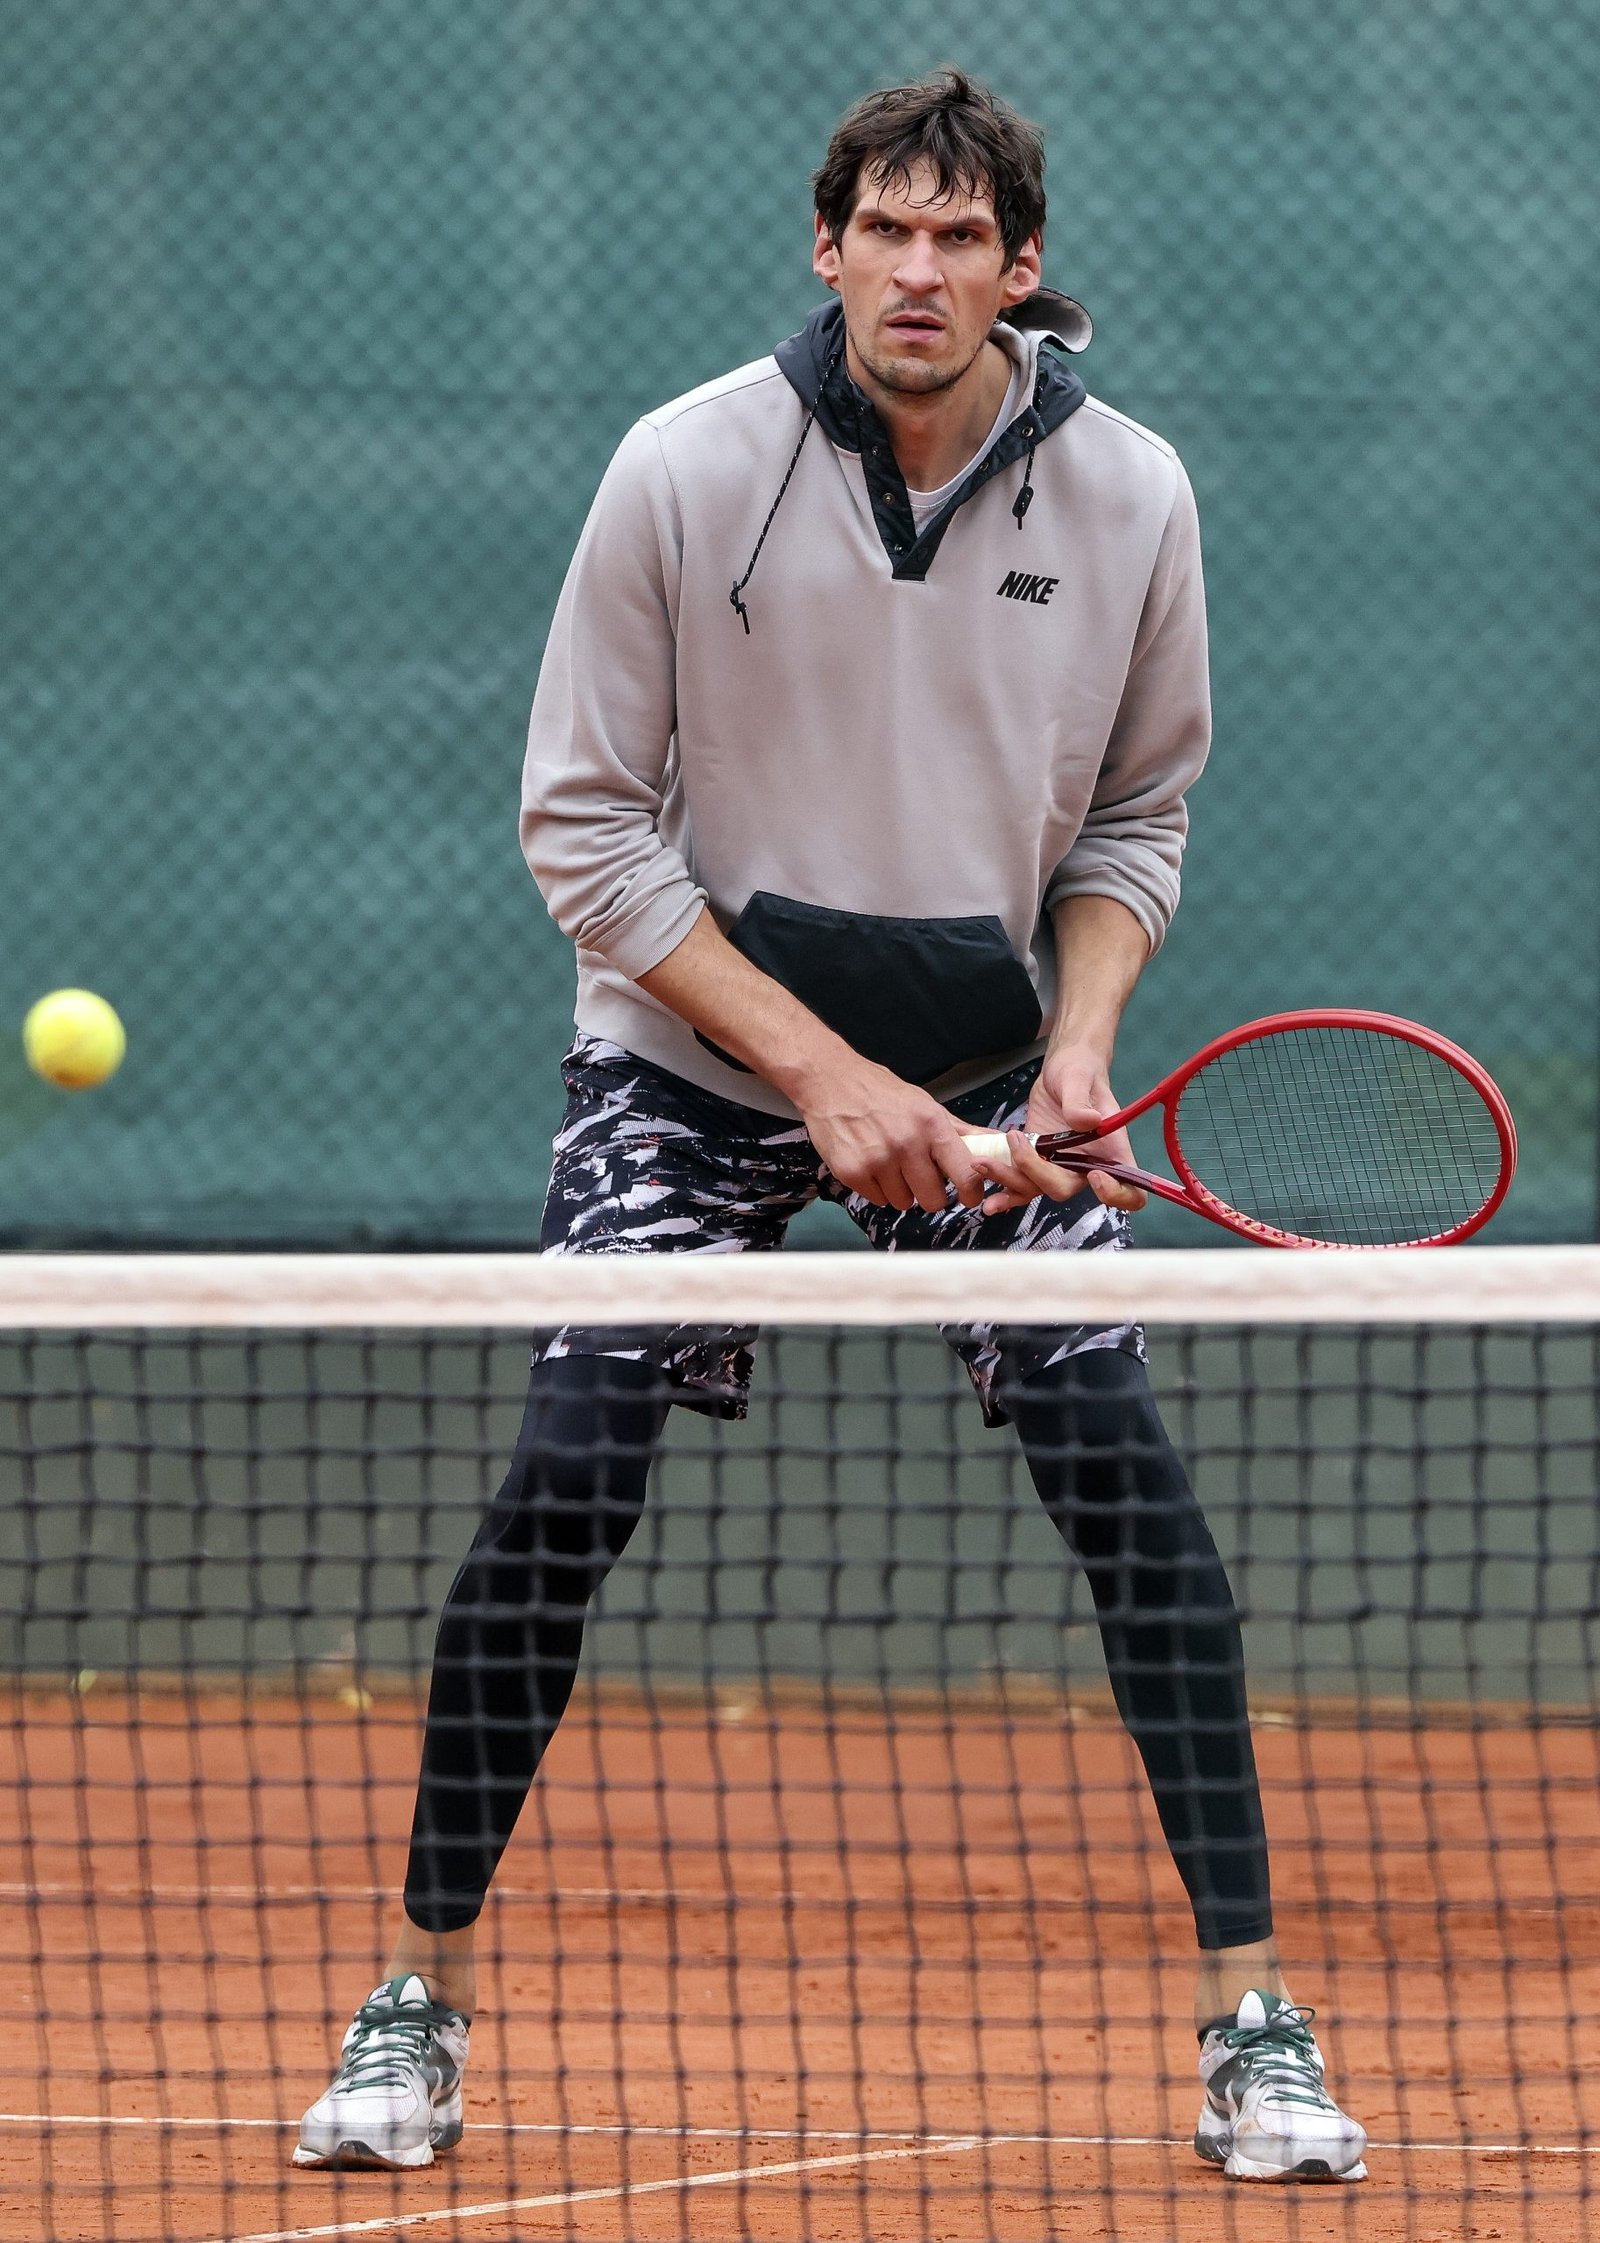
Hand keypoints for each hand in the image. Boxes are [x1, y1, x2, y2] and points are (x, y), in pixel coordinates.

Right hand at [799, 1059, 986, 1213]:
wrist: (830, 1080)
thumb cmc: (881, 1092)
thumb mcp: (925, 1105)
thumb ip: (961, 1131)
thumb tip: (998, 1141)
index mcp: (930, 1125)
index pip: (966, 1174)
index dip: (971, 1192)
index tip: (967, 1195)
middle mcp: (906, 1144)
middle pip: (934, 1199)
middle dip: (930, 1193)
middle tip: (920, 1175)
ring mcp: (877, 1160)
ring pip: (904, 1203)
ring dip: (901, 1190)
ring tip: (890, 1163)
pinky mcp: (852, 1172)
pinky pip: (878, 1200)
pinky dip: (877, 1188)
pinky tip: (871, 1163)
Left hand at [970, 1040, 1146, 1215]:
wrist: (1061, 1069)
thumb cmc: (1080, 1069)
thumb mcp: (1080, 1078)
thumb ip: (1080, 1101)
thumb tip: (1084, 1121)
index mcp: (1111, 1151)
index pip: (1129, 1190)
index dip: (1115, 1194)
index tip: (1094, 1175)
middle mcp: (1087, 1165)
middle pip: (1065, 1190)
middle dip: (1037, 1176)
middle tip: (1017, 1146)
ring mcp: (1059, 1166)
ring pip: (1036, 1189)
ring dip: (1008, 1182)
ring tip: (982, 1164)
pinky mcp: (1036, 1161)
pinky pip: (1020, 1180)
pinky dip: (1002, 1182)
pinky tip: (983, 1179)